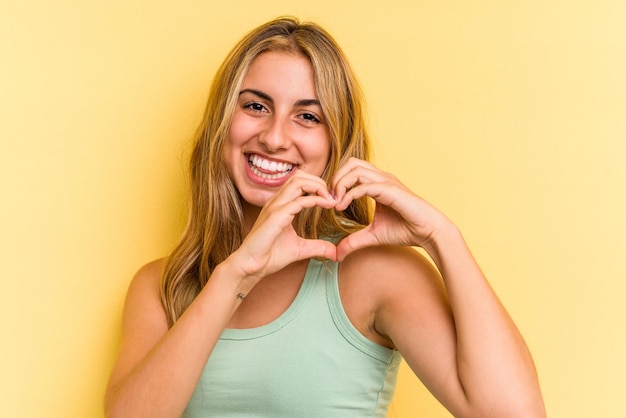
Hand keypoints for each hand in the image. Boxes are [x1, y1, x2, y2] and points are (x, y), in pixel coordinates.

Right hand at [229, 171, 337, 282]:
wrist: (251, 266)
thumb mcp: (300, 249)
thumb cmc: (269, 256)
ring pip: (298, 182)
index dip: (318, 186)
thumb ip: (317, 247)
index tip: (332, 200)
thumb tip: (335, 252)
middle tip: (333, 197)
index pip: (299, 182)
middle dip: (320, 182)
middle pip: (300, 176)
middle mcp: (276, 202)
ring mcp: (275, 207)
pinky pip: (298, 201)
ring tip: (331, 200)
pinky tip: (327, 206)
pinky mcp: (276, 217)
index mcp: (280, 205)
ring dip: (318, 187)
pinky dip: (315, 200)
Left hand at [331, 158, 449, 260]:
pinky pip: (365, 185)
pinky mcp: (391, 190)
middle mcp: (382, 178)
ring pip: (356, 170)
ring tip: (335, 203)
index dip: (337, 182)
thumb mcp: (373, 235)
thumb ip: (354, 241)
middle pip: (351, 163)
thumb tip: (338, 254)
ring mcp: (387, 182)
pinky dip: (350, 194)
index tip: (329, 202)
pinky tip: (342, 206)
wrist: (429, 232)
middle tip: (329, 199)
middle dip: (335, 178)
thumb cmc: (406, 230)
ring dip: (340, 184)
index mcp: (378, 183)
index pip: (351, 169)